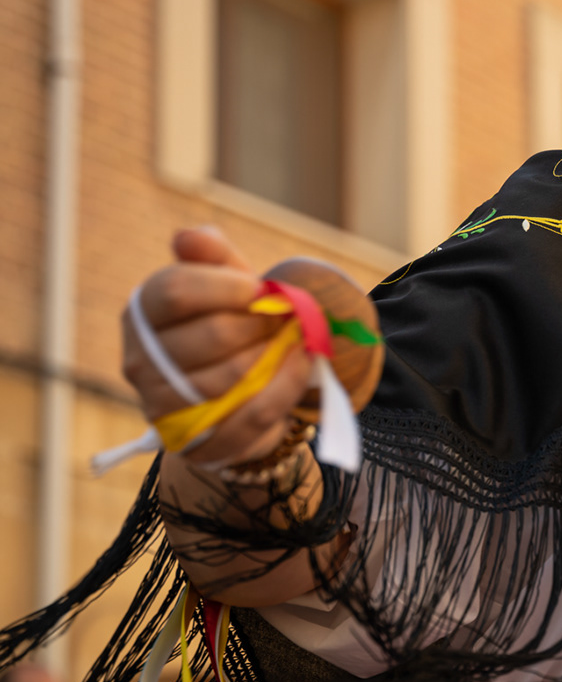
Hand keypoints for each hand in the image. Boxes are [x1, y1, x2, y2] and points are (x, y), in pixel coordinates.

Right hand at [122, 227, 312, 467]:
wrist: (234, 392)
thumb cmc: (227, 324)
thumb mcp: (223, 283)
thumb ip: (212, 255)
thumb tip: (188, 237)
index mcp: (140, 315)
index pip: (174, 291)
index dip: (226, 286)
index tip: (259, 288)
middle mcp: (140, 363)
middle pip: (211, 335)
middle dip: (259, 323)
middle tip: (284, 318)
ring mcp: (162, 408)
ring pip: (231, 377)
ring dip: (275, 354)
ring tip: (294, 340)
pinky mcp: (196, 444)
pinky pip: (251, 415)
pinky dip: (285, 387)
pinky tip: (301, 365)